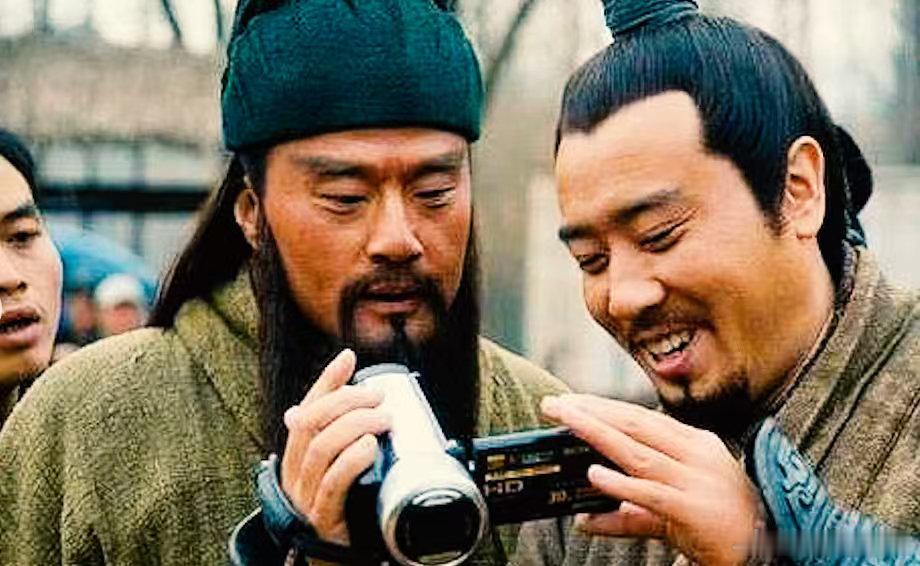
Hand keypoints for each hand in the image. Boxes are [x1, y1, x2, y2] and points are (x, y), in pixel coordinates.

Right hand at [280, 349, 390, 545]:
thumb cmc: (343, 517)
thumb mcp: (344, 475)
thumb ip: (351, 445)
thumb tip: (367, 410)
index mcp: (299, 459)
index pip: (307, 409)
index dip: (326, 382)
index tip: (348, 357)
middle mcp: (296, 474)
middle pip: (311, 423)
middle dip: (346, 401)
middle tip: (378, 396)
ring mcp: (305, 497)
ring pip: (321, 448)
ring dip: (354, 425)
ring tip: (383, 418)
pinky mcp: (321, 520)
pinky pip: (332, 484)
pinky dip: (352, 460)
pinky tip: (370, 447)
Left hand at [541, 394, 764, 565]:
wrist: (767, 553)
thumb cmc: (717, 525)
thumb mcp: (670, 509)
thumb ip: (628, 511)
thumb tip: (584, 519)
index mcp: (693, 443)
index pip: (639, 417)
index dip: (602, 407)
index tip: (569, 402)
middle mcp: (695, 455)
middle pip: (633, 424)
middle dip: (590, 412)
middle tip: (553, 405)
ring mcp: (695, 481)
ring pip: (637, 452)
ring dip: (597, 434)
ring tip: (566, 422)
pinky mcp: (692, 509)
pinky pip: (651, 493)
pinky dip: (621, 484)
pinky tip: (594, 475)